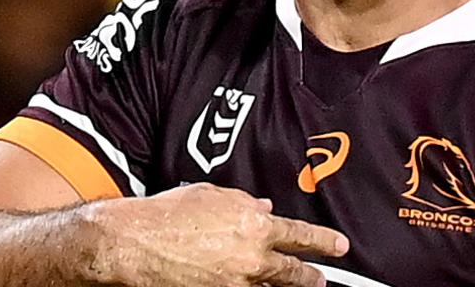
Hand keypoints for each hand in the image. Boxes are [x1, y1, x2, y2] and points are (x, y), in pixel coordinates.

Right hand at [79, 183, 348, 286]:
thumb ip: (243, 203)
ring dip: (278, 286)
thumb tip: (265, 208)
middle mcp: (252, 257)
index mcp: (254, 225)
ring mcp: (236, 283)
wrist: (134, 243)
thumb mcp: (210, 196)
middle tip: (321, 280)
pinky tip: (248, 285)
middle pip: (292, 272)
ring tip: (289, 285)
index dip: (323, 242)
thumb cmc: (167, 214)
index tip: (340, 246)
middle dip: (310, 277)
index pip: (299, 235)